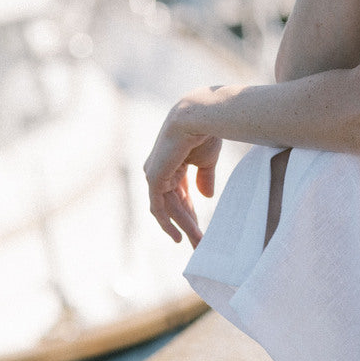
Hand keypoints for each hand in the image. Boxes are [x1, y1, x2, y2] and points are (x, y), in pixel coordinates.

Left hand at [143, 102, 222, 247]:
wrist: (198, 118)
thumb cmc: (205, 133)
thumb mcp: (207, 160)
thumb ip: (204, 178)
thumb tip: (206, 196)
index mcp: (173, 163)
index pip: (180, 193)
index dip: (190, 211)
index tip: (200, 227)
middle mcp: (160, 169)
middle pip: (174, 204)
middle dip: (187, 223)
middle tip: (198, 242)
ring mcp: (154, 175)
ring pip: (169, 209)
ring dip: (183, 226)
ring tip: (197, 242)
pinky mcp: (153, 179)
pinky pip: (160, 208)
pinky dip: (167, 223)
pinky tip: (178, 236)